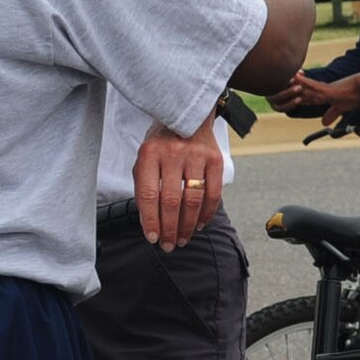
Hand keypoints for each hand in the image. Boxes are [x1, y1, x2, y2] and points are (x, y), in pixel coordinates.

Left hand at [132, 121, 222, 250]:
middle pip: (172, 200)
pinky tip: (199, 225)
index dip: (151, 220)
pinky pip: (213, 193)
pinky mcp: (215, 159)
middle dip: (170, 228)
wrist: (187, 114)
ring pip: (193, 199)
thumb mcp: (144, 159)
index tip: (152, 238)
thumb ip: (144, 188)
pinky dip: (207, 213)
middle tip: (168, 245)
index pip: (149, 194)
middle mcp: (173, 153)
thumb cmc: (161, 144)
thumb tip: (150, 224)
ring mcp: (196, 155)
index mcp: (150, 153)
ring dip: (187, 225)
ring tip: (182, 239)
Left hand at [270, 71, 359, 121]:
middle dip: (289, 89)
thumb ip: (331, 114)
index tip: (283, 94)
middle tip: (275, 84)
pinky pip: (312, 86)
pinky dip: (303, 82)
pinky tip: (294, 78)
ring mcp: (323, 90)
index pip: (305, 96)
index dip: (294, 95)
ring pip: (303, 87)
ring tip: (279, 79)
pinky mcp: (328, 90)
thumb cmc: (354, 97)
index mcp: (322, 95)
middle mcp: (320, 91)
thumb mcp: (340, 108)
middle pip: (301, 90)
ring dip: (292, 84)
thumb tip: (324, 122)